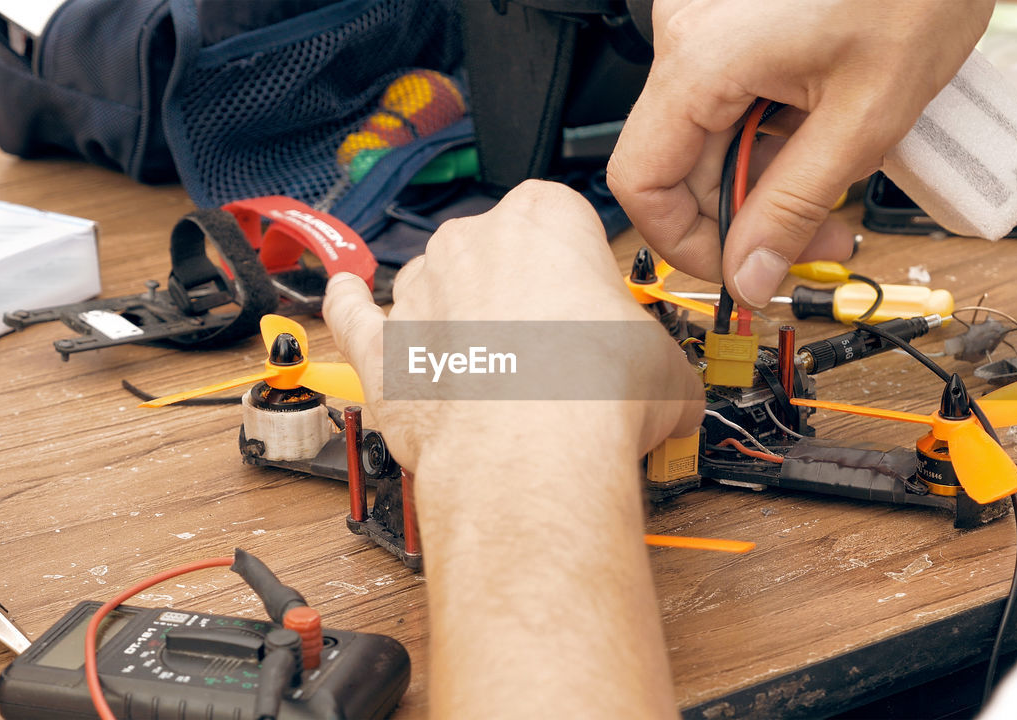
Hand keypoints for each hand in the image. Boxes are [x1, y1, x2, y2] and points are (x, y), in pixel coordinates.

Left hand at [323, 179, 704, 470]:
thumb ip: (655, 357)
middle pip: (496, 257)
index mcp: (544, 218)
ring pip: (435, 290)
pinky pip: (355, 315)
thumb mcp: (665, 362)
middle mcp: (473, 243)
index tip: (594, 314)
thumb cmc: (593, 395)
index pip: (562, 225)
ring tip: (496, 374)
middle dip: (520, 301)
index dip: (579, 275)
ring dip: (458, 320)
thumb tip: (667, 389)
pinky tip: (349, 293)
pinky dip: (349, 305)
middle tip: (555, 360)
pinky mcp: (382, 352)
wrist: (536, 456)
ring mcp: (420, 295)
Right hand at [607, 0, 994, 306]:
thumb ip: (794, 208)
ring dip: (764, 181)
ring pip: (707, 140)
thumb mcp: (862, 119)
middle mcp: (686, 37)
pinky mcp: (731, 24)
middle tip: (814, 244)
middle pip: (679, 166)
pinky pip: (728, 102)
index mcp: (701, 59)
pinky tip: (822, 139)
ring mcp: (706, 26)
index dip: (685, 242)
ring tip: (834, 194)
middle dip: (745, 218)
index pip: (641, 181)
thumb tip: (748, 275)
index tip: (739, 268)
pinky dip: (770, 135)